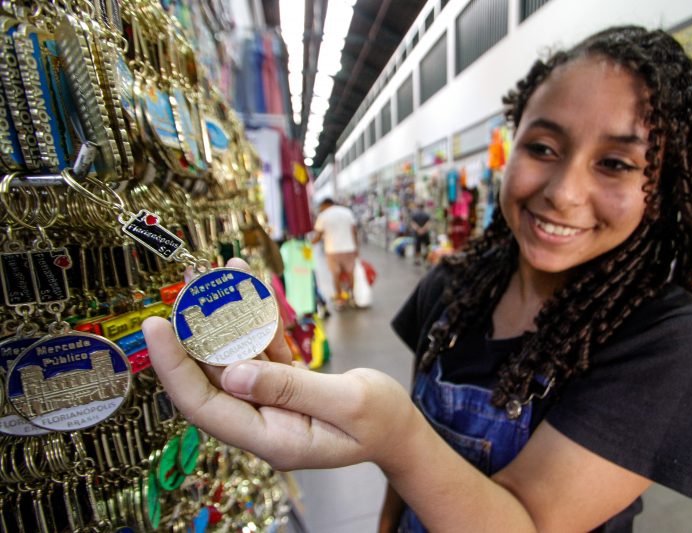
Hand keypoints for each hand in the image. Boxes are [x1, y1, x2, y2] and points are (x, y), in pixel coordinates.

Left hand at [142, 259, 416, 470]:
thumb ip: (291, 388)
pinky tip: (251, 289)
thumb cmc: (382, 421)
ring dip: (225, 319)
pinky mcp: (281, 386)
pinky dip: (256, 322)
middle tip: (189, 286)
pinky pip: (259, 351)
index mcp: (272, 438)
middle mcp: (262, 422)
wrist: (401, 429)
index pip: (205, 406)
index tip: (157, 327)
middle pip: (212, 378)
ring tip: (219, 276)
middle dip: (195, 332)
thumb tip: (233, 375)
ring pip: (234, 358)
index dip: (175, 367)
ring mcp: (270, 403)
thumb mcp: (347, 403)